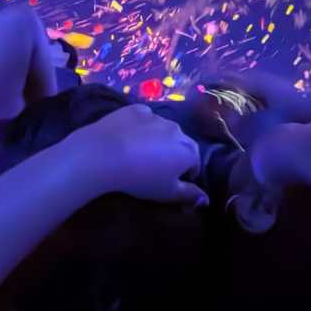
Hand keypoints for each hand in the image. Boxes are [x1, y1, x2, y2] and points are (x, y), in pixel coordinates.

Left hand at [71, 104, 206, 205]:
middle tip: (158, 167)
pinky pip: (145, 118)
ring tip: (143, 152)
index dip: (187, 173)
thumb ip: (189, 195)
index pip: (195, 162)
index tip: (174, 181)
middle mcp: (177, 131)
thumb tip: (206, 200)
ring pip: (164, 129)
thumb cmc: (140, 178)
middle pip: (182, 143)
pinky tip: (130, 136)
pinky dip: (142, 126)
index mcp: (188, 151)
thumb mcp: (166, 193)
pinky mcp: (136, 109)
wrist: (104, 154)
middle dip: (175, 154)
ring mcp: (157, 117)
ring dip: (159, 139)